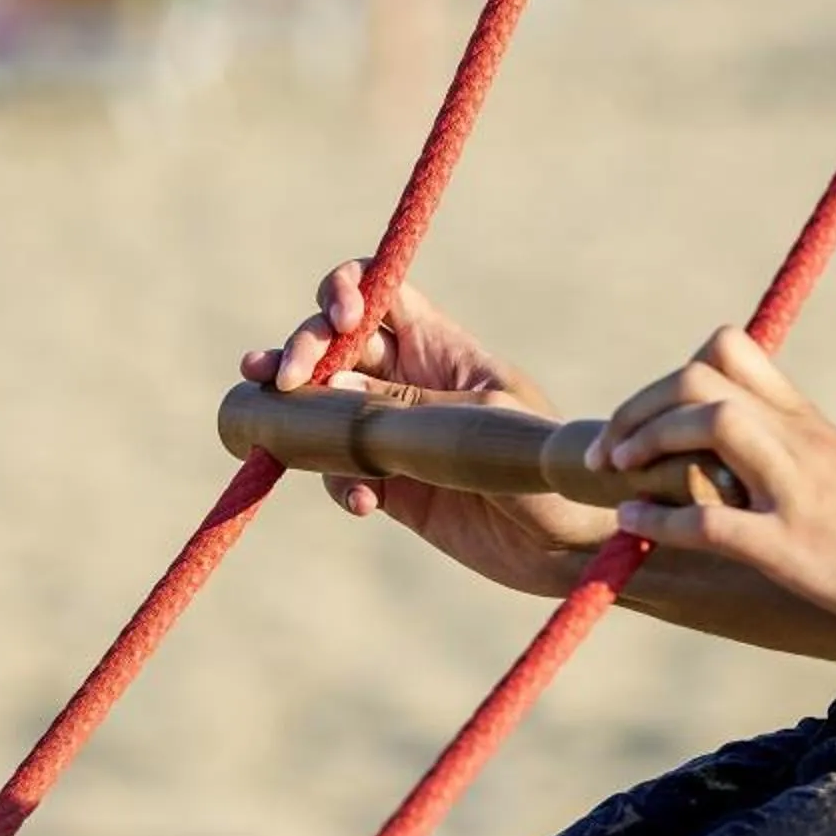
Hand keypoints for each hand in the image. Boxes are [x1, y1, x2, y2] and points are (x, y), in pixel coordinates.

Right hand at [239, 262, 612, 597]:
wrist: (567, 546)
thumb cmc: (544, 469)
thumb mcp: (481, 424)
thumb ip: (406, 406)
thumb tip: (329, 388)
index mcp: (442, 347)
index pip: (383, 293)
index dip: (347, 289)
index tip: (342, 317)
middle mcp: (410, 381)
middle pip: (335, 343)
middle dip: (301, 348)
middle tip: (282, 377)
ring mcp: (394, 432)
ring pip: (321, 405)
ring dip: (290, 410)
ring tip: (269, 427)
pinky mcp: (389, 485)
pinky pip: (338, 470)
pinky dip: (336, 481)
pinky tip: (364, 504)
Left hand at [598, 327, 835, 652]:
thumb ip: (809, 457)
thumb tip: (763, 462)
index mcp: (812, 425)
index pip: (732, 351)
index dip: (676, 374)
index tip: (654, 420)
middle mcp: (802, 444)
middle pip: (704, 376)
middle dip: (642, 405)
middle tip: (615, 450)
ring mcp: (799, 493)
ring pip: (710, 424)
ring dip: (649, 441)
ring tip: (621, 471)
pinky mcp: (796, 549)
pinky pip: (713, 519)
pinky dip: (660, 520)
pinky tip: (636, 527)